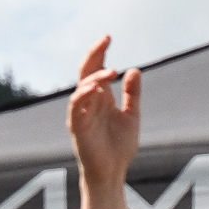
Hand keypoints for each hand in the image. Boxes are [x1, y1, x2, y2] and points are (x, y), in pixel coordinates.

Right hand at [65, 36, 140, 186]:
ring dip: (94, 77)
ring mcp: (81, 113)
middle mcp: (89, 102)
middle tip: (105, 40)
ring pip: (81, 87)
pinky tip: (95, 88)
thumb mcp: (132, 114)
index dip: (100, 52)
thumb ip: (132, 93)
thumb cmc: (120, 146)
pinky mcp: (77, 127)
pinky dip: (82, 96)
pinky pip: (75, 107)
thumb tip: (133, 70)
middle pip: (86, 72)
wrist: (113, 171)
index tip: (108, 37)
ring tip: (110, 72)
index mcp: (101, 97)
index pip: (96, 69)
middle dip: (94, 55)